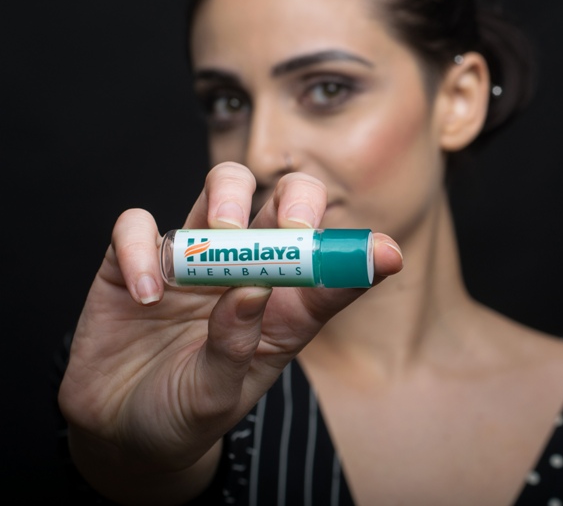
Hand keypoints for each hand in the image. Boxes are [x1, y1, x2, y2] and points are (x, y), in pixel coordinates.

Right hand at [58, 162, 402, 503]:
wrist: (121, 433)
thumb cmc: (187, 412)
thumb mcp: (220, 396)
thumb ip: (239, 346)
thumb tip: (256, 289)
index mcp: (282, 306)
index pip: (328, 264)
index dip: (356, 253)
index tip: (385, 254)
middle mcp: (244, 270)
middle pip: (283, 200)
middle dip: (297, 200)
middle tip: (290, 229)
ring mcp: (193, 258)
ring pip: (222, 186)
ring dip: (228, 197)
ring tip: (219, 238)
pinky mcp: (136, 261)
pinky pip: (136, 226)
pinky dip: (141, 249)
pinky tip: (146, 295)